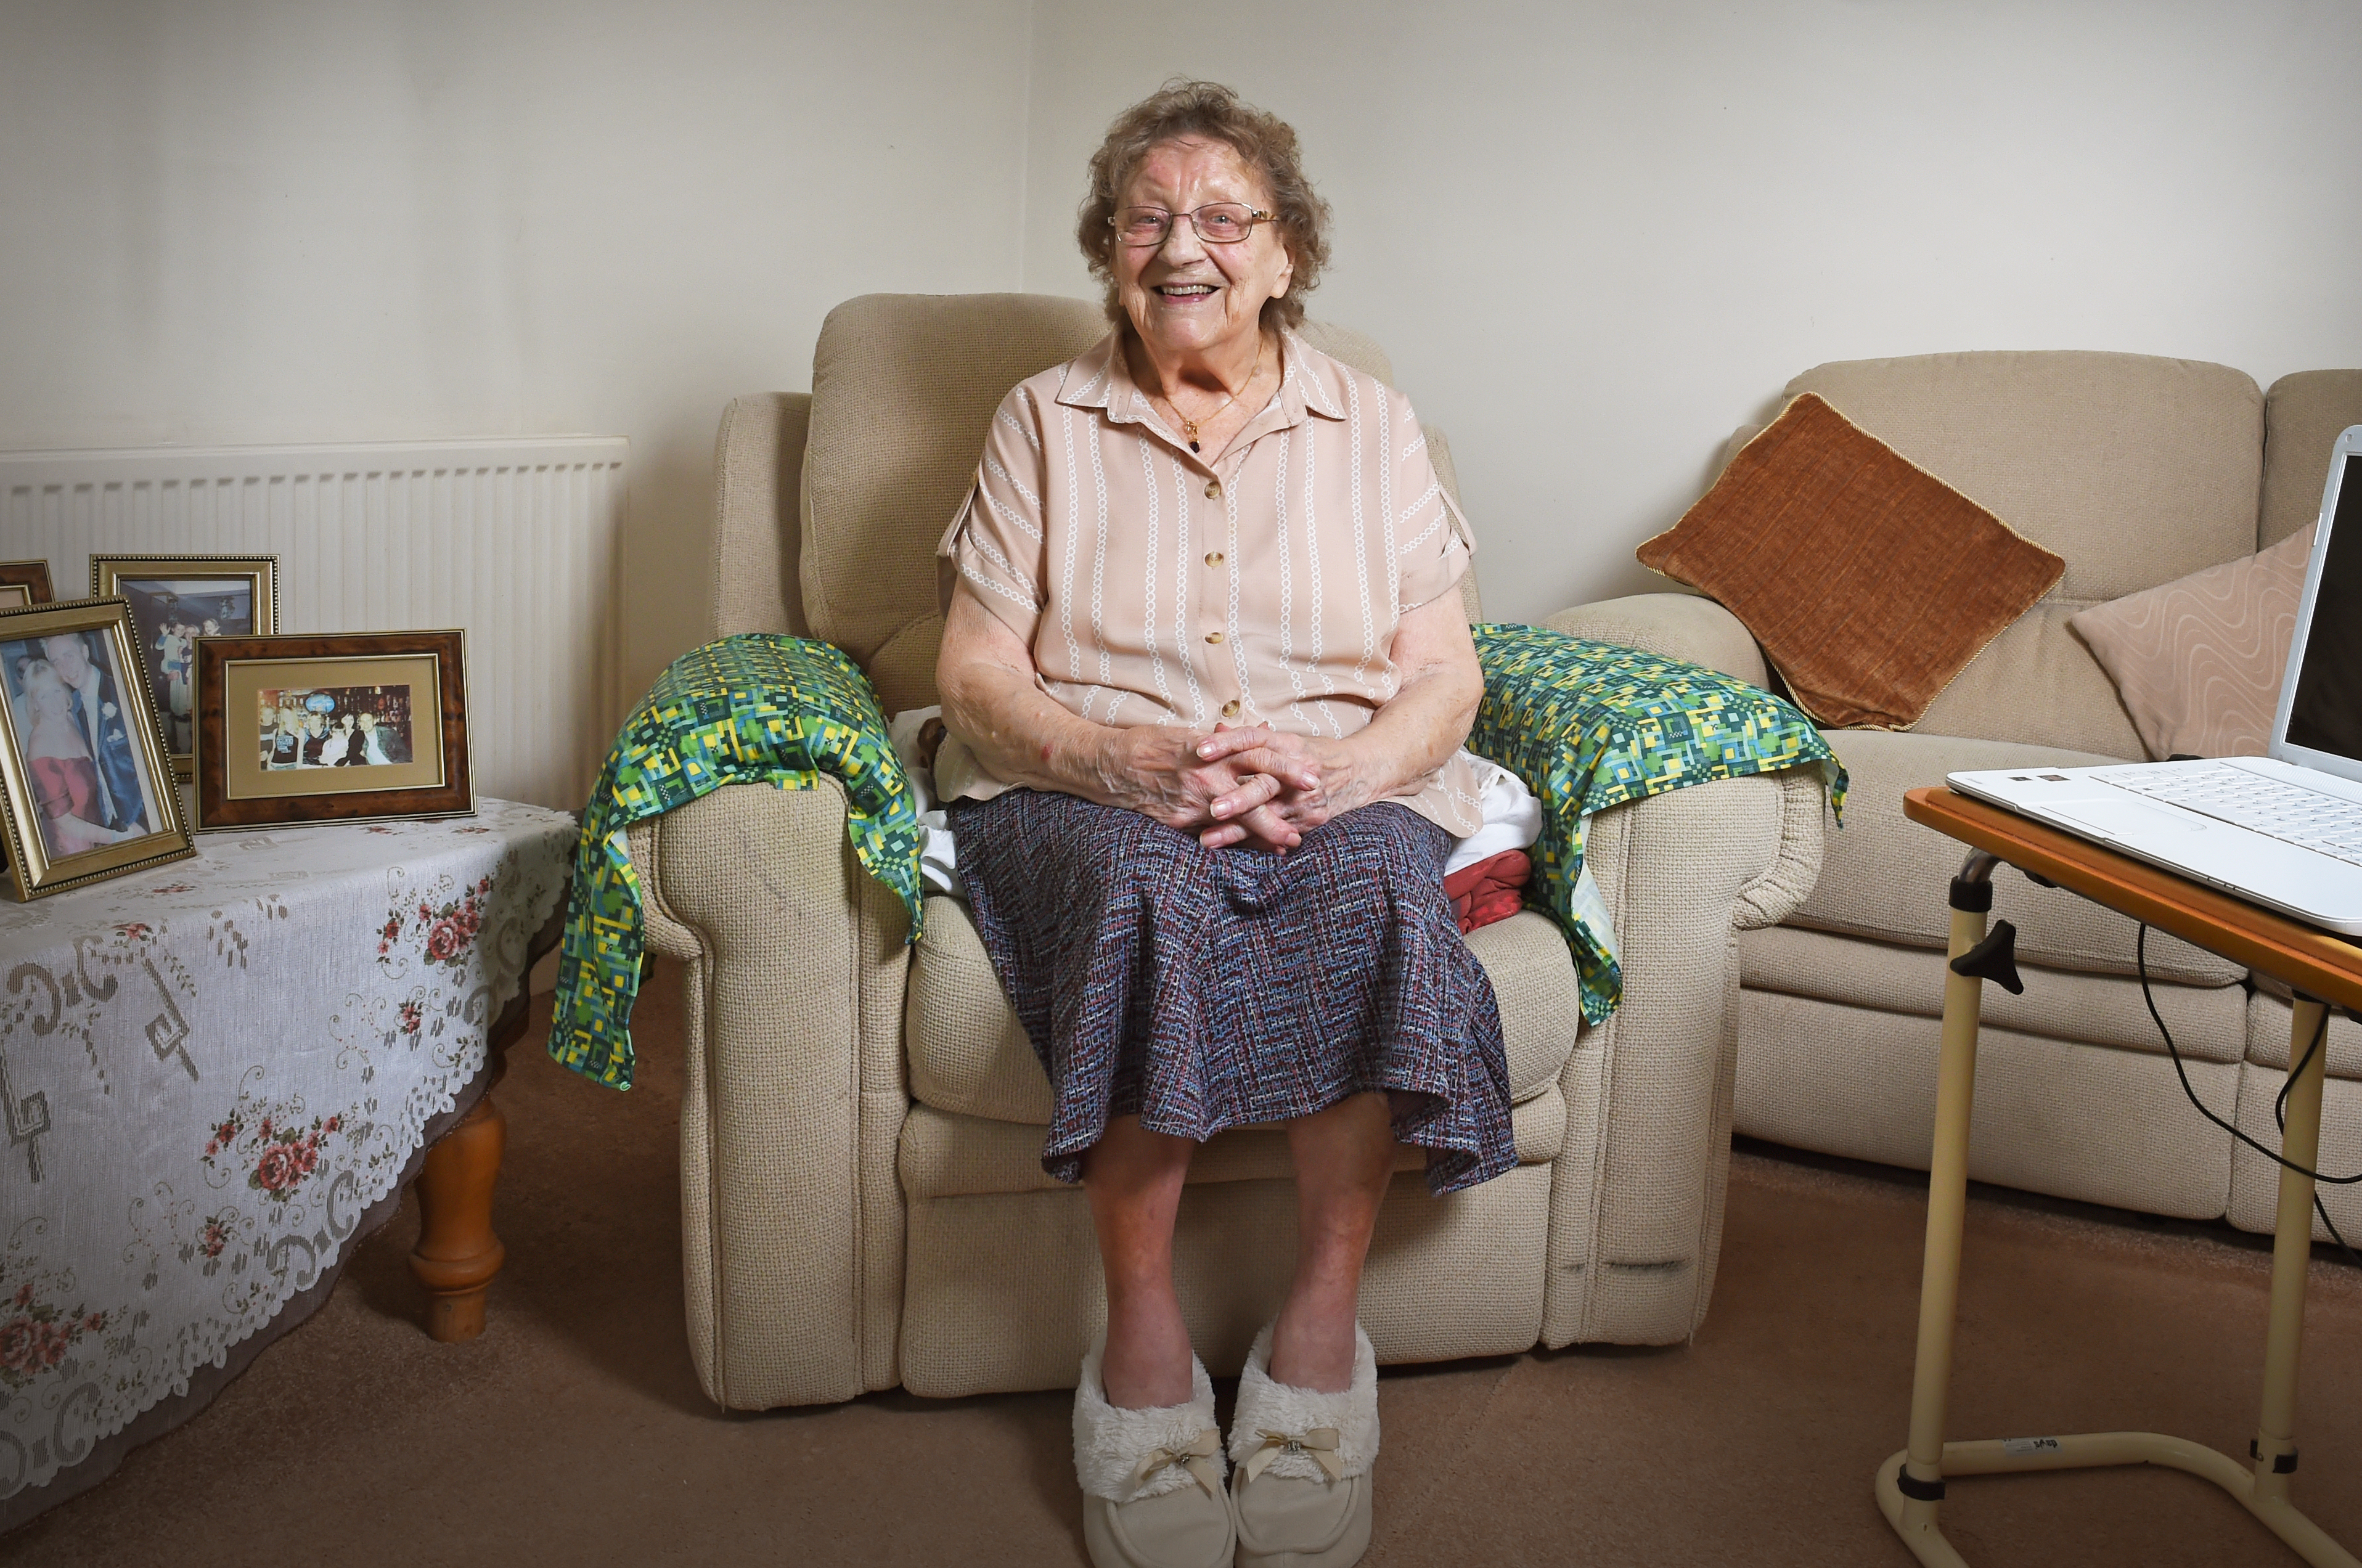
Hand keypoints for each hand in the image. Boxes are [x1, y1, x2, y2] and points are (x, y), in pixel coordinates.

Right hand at [1104, 724, 1301, 850]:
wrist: (1111, 765)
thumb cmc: (1151, 745)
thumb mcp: (1190, 735)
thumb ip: (1225, 741)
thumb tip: (1259, 732)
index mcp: (1212, 749)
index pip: (1259, 755)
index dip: (1287, 765)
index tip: (1311, 774)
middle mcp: (1206, 774)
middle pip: (1256, 789)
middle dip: (1285, 803)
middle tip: (1313, 812)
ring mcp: (1193, 800)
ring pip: (1239, 818)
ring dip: (1266, 830)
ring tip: (1290, 840)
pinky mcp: (1179, 820)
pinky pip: (1212, 833)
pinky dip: (1234, 842)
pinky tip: (1252, 849)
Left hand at [1190, 726, 1365, 846]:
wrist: (1361, 772)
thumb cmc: (1315, 754)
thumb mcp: (1288, 741)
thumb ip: (1252, 739)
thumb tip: (1217, 729)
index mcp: (1289, 745)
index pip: (1254, 739)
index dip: (1227, 744)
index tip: (1200, 751)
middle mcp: (1299, 771)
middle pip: (1265, 784)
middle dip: (1238, 799)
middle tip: (1212, 809)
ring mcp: (1306, 799)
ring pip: (1268, 817)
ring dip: (1237, 831)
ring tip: (1208, 840)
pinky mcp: (1312, 821)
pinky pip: (1279, 834)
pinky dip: (1254, 842)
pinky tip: (1231, 850)